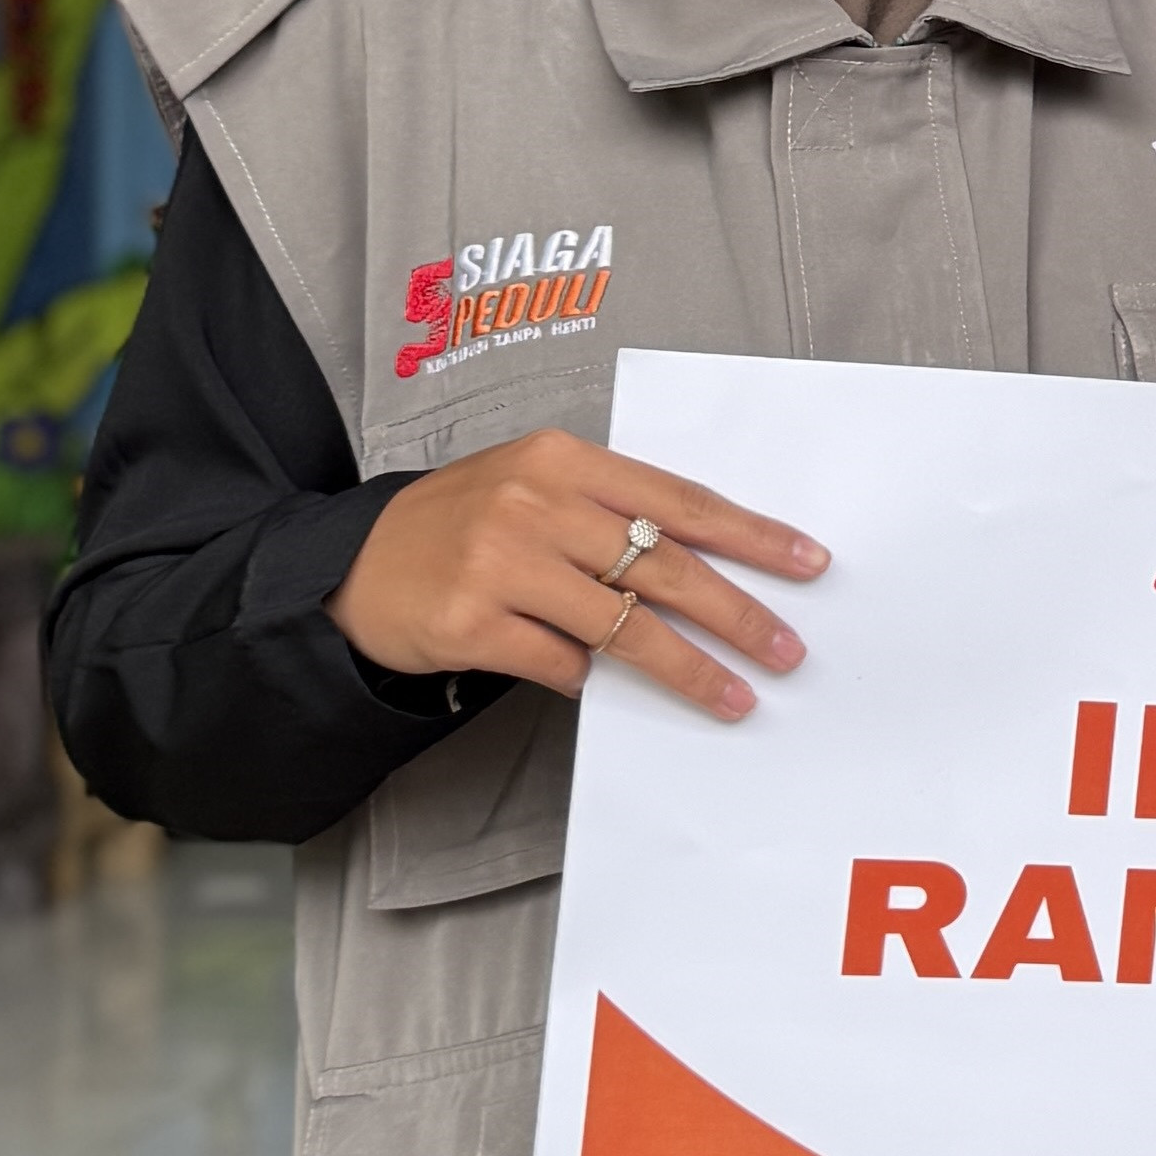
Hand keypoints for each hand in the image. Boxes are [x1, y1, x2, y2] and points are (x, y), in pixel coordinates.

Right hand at [330, 428, 826, 719]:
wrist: (347, 564)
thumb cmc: (460, 525)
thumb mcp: (532, 488)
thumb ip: (610, 513)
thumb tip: (709, 565)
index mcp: (564, 459)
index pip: (680, 499)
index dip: (751, 535)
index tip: (808, 563)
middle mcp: (535, 503)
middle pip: (665, 565)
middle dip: (737, 613)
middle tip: (786, 649)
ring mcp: (500, 562)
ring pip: (624, 624)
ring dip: (688, 667)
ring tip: (734, 696)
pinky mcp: (469, 620)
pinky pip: (560, 662)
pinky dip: (589, 678)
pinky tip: (602, 687)